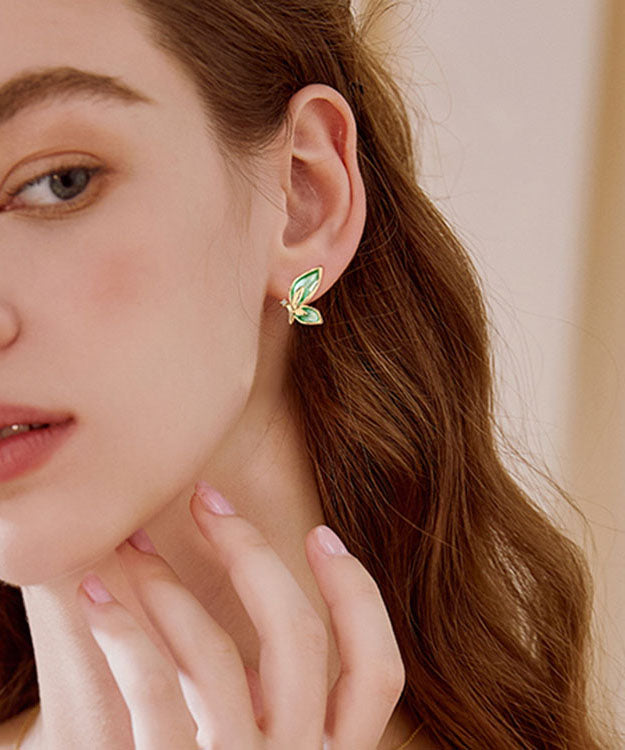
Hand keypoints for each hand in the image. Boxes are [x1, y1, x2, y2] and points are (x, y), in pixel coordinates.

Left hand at [77, 483, 406, 748]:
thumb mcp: (261, 745)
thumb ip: (273, 695)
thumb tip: (261, 585)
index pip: (379, 673)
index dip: (357, 595)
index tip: (319, 533)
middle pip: (299, 638)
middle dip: (252, 552)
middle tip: (209, 499)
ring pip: (218, 656)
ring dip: (170, 584)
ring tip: (134, 546)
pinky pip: (152, 688)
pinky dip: (123, 628)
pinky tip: (95, 593)